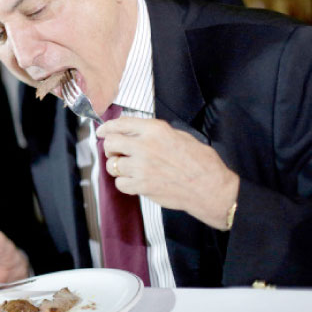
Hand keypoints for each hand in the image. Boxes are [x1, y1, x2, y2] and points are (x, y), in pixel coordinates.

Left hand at [96, 117, 238, 229]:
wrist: (209, 188)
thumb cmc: (201, 162)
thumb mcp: (180, 136)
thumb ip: (155, 133)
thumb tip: (135, 132)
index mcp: (155, 130)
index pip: (121, 124)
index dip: (107, 128)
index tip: (102, 131)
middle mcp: (145, 146)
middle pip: (111, 143)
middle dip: (110, 147)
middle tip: (115, 152)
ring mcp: (142, 167)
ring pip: (112, 165)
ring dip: (117, 166)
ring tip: (128, 168)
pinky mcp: (142, 186)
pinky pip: (120, 183)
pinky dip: (124, 183)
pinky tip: (135, 181)